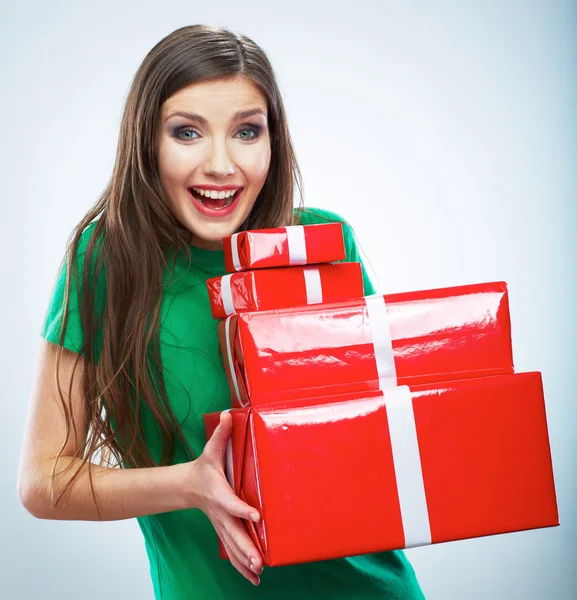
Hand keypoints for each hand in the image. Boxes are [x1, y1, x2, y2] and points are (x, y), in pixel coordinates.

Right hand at [185, 411, 262, 584]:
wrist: (186, 487)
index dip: (243, 510)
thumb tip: (229, 413)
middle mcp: (220, 513)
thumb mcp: (211, 449)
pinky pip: (232, 552)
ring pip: (233, 547)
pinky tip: (254, 578)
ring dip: (245, 562)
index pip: (231, 503)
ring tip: (259, 572)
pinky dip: (241, 567)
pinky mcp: (223, 532)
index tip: (256, 517)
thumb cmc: (203, 469)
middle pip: (233, 534)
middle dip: (246, 548)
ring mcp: (221, 525)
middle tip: (259, 561)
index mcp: (218, 492)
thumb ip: (222, 433)